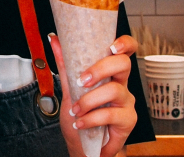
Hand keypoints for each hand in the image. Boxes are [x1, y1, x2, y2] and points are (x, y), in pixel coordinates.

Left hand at [49, 34, 137, 156]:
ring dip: (89, 100)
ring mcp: (126, 101)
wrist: (84, 144)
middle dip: (100, 69)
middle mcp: (121, 84)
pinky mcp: (128, 120)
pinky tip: (80, 123)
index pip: (126, 50)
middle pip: (123, 64)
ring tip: (75, 110)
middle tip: (81, 81)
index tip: (112, 46)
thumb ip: (65, 65)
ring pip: (114, 90)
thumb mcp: (70, 88)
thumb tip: (54, 39)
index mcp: (110, 72)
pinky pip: (111, 114)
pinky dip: (91, 118)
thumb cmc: (81, 114)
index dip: (125, 43)